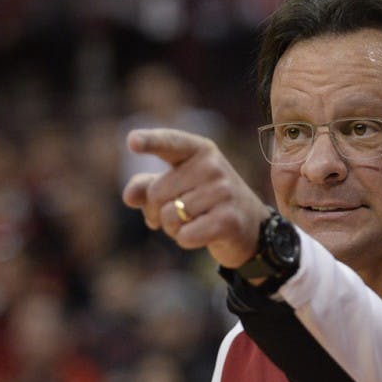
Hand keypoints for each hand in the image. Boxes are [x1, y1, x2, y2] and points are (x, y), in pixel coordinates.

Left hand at [123, 128, 271, 268]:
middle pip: (156, 193)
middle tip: (176, 214)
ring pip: (169, 217)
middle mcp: (213, 166)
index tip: (131, 141)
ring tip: (193, 222)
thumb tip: (129, 196)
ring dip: (172, 228)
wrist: (251, 226)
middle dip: (156, 211)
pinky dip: (185, 240)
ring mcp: (223, 192)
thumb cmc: (206, 202)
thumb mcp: (178, 187)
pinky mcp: (227, 220)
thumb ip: (148, 186)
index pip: (170, 142)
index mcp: (199, 150)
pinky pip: (184, 236)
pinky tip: (203, 234)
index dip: (150, 141)